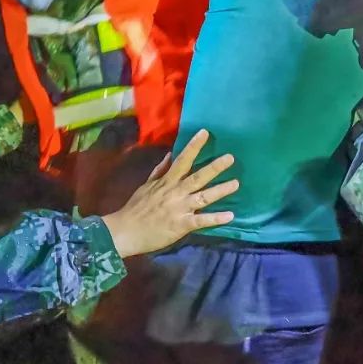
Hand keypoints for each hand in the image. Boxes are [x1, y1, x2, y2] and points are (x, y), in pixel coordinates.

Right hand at [100, 129, 237, 257]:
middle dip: (215, 167)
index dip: (194, 146)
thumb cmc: (136, 208)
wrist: (126, 231)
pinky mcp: (182, 225)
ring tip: (236, 183)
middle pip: (198, 176)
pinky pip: (201, 220)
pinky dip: (215, 218)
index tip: (205, 132)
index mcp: (167, 182)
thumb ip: (159, 170)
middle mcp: (176, 192)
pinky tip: (230, 216)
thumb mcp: (146, 185)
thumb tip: (169, 154)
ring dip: (220, 190)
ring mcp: (180, 208)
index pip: (183, 160)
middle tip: (231, 157)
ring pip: (203, 197)